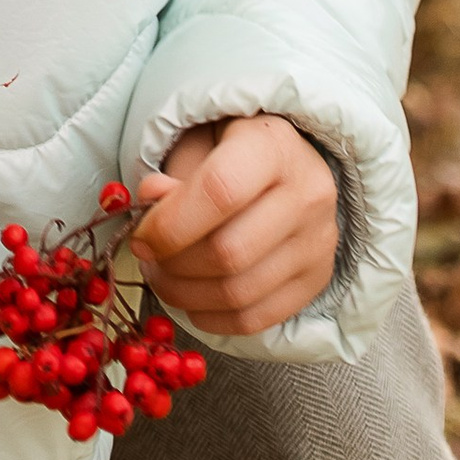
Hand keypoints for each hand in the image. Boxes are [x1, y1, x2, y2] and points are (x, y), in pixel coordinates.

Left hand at [132, 118, 340, 336]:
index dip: (172, 223)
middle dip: (174, 264)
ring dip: (186, 295)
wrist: (286, 163)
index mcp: (274, 145)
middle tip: (148, 257)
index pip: (221, 192)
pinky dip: (212, 318)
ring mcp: (318, 242)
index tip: (141, 235)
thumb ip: (173, 171)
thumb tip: (151, 203)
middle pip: (230, 252)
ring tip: (164, 277)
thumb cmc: (232, 147)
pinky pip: (256, 320)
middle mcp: (307, 194)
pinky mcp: (317, 279)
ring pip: (240, 293)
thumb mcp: (199, 139)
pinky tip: (192, 298)